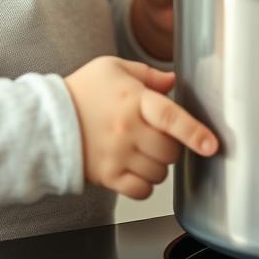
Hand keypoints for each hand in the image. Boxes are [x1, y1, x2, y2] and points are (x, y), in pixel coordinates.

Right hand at [64, 56, 217, 199]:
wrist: (46, 120)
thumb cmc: (81, 91)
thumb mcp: (113, 67)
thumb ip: (147, 74)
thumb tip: (173, 81)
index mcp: (133, 100)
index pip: (170, 117)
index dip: (194, 132)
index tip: (211, 145)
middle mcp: (127, 130)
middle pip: (170, 150)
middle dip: (171, 146)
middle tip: (157, 135)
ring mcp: (117, 156)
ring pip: (159, 173)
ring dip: (158, 165)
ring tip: (142, 150)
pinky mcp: (108, 177)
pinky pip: (141, 191)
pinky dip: (145, 184)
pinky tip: (135, 168)